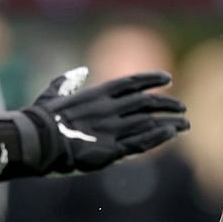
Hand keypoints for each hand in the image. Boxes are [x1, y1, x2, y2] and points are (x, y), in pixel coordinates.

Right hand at [0, 69, 188, 182]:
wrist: (37, 141)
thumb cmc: (40, 120)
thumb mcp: (52, 96)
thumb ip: (67, 83)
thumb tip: (79, 71)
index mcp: (96, 95)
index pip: (131, 82)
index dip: (151, 79)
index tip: (168, 79)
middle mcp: (109, 109)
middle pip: (146, 102)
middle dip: (167, 103)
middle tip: (181, 107)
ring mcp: (112, 129)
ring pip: (149, 122)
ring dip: (169, 121)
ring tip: (185, 123)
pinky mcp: (111, 150)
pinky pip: (141, 142)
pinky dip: (158, 136)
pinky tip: (172, 133)